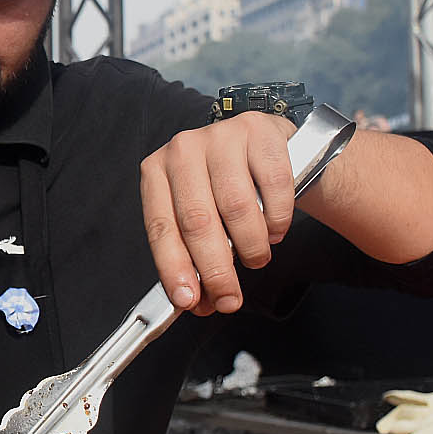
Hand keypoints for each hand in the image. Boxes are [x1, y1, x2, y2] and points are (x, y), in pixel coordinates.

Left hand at [139, 114, 296, 315]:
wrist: (263, 148)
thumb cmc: (224, 186)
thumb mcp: (200, 216)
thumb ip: (193, 255)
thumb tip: (197, 301)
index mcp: (156, 172)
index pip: (161, 227)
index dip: (175, 268)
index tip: (188, 300)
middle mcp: (182, 149)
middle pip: (198, 222)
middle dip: (216, 271)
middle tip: (229, 299)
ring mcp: (221, 136)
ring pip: (237, 208)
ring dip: (251, 247)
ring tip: (256, 257)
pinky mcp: (258, 132)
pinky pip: (273, 188)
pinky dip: (276, 220)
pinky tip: (273, 228)